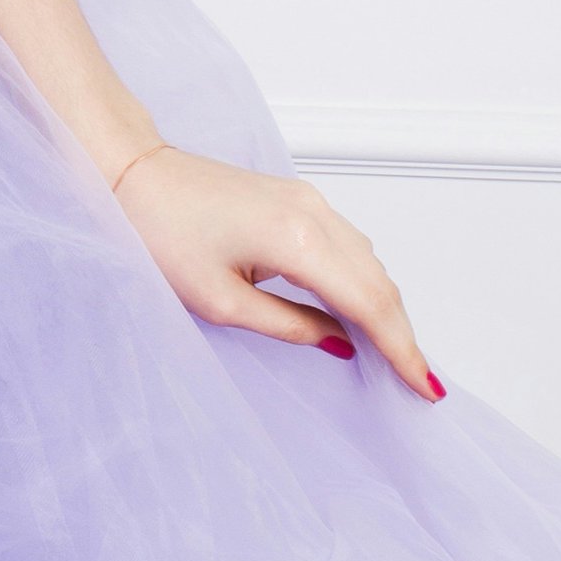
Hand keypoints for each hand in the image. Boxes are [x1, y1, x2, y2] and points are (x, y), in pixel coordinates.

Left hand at [110, 146, 440, 400]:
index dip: (402, 349)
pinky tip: (362, 311)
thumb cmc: (162, 234)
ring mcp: (310, 200)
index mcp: (297, 239)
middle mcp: (314, 213)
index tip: (425, 386)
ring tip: (396, 356)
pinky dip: (365, 281)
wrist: (135, 174)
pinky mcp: (299, 198)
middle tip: (419, 381)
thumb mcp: (220, 301)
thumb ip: (288, 326)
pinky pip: (349, 245)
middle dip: (403, 334)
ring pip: (369, 262)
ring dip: (386, 308)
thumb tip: (340, 343)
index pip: (370, 303)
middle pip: (380, 282)